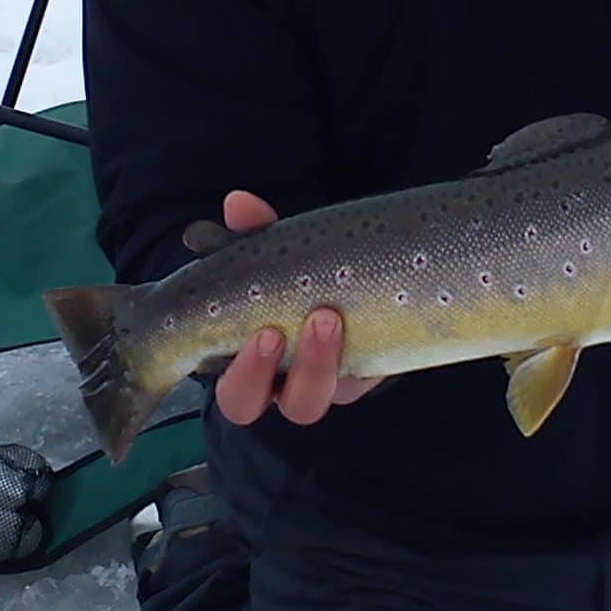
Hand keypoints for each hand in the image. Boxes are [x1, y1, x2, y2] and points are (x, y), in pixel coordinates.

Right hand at [210, 189, 383, 425]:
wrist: (358, 278)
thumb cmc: (293, 275)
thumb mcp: (272, 254)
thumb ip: (255, 231)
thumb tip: (237, 202)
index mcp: (255, 369)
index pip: (239, 395)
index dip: (246, 374)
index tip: (263, 333)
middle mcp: (290, 386)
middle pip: (280, 407)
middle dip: (273, 375)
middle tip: (278, 333)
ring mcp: (331, 381)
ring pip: (317, 399)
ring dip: (318, 362)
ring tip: (327, 316)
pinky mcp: (367, 369)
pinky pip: (365, 374)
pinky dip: (366, 342)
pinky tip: (372, 308)